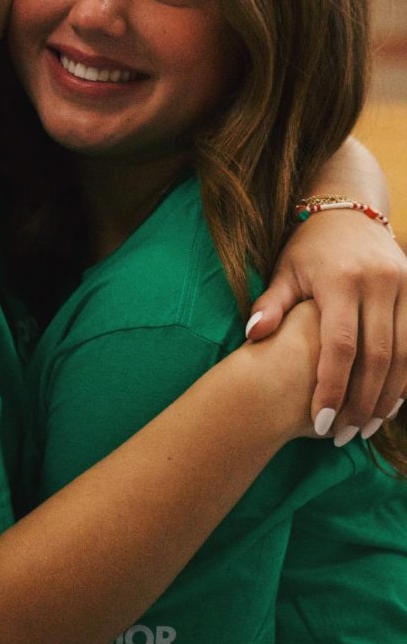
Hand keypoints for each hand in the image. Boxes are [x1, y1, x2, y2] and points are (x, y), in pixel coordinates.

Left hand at [246, 211, 406, 438]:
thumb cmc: (309, 246)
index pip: (339, 346)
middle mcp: (378, 283)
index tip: (319, 421)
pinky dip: (405, 376)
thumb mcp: (286, 269)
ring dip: (388, 396)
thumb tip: (252, 336)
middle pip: (376, 357)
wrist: (349, 209)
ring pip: (404, 355)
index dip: (331, 387)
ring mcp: (403, 286)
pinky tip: (390, 402)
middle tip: (343, 435)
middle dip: (361, 402)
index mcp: (341, 281)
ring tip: (366, 427)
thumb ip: (271, 304)